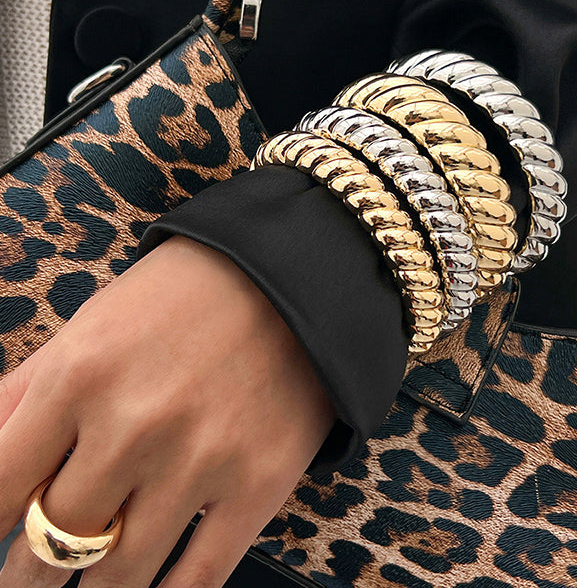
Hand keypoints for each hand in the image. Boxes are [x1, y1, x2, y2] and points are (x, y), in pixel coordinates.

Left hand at [0, 235, 335, 586]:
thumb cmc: (181, 296)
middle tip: (29, 575)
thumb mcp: (91, 324)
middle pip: (53, 543)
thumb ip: (23, 392)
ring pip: (118, 577)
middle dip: (30, 572)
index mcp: (80, 376)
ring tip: (80, 583)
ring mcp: (199, 461)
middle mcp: (134, 425)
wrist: (289, 280)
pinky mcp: (256, 487)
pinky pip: (196, 580)